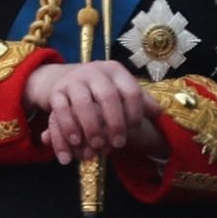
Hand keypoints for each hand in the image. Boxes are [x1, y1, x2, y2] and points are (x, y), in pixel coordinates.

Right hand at [25, 61, 162, 163]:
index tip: (134, 130)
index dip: (135, 112)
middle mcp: (95, 72)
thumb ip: (139, 100)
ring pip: (83, 103)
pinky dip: (68, 128)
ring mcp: (74, 80)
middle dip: (114, 122)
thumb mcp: (119, 88)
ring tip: (96, 146)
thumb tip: (160, 112)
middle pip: (108, 96)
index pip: (130, 90)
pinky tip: (75, 142)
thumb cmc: (100, 88)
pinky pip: (61, 111)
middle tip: (117, 144)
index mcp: (116, 71)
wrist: (65, 78)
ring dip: (91, 126)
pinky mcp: (56, 92)